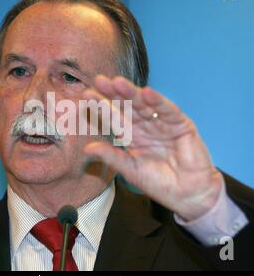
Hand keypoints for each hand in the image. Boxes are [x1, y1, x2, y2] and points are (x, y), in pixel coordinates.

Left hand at [82, 75, 223, 220]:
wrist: (188, 194)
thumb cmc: (159, 183)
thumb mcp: (131, 169)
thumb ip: (112, 156)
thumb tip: (87, 148)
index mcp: (133, 137)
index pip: (115, 119)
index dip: (102, 107)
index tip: (87, 96)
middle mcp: (146, 127)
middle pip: (128, 107)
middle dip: (114, 94)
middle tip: (100, 81)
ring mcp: (163, 124)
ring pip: (145, 105)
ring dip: (132, 93)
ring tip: (118, 82)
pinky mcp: (181, 124)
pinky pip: (168, 111)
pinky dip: (158, 102)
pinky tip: (146, 93)